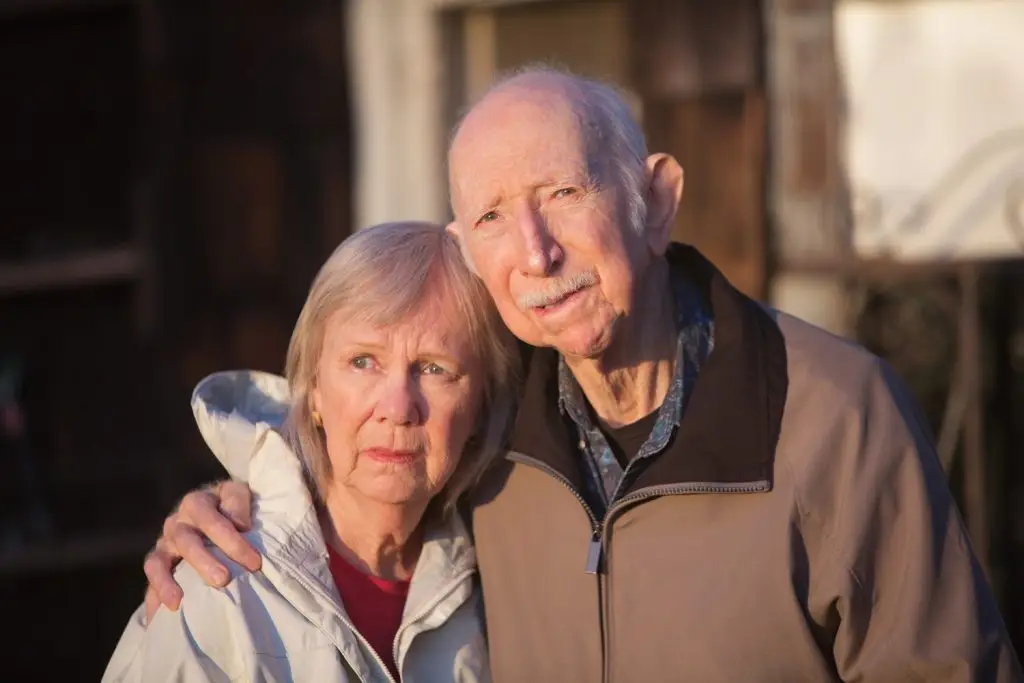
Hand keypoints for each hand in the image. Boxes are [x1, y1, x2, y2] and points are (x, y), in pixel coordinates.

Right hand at [143, 480, 259, 622]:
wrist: (214, 505)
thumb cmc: (230, 505)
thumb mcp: (237, 494)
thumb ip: (238, 503)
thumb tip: (241, 525)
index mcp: (196, 503)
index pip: (212, 521)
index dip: (232, 542)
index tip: (254, 562)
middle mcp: (176, 523)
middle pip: (185, 542)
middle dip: (204, 562)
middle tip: (222, 580)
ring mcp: (164, 544)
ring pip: (158, 562)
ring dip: (166, 582)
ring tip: (177, 602)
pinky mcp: (158, 562)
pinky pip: (149, 582)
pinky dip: (152, 597)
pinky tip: (156, 617)